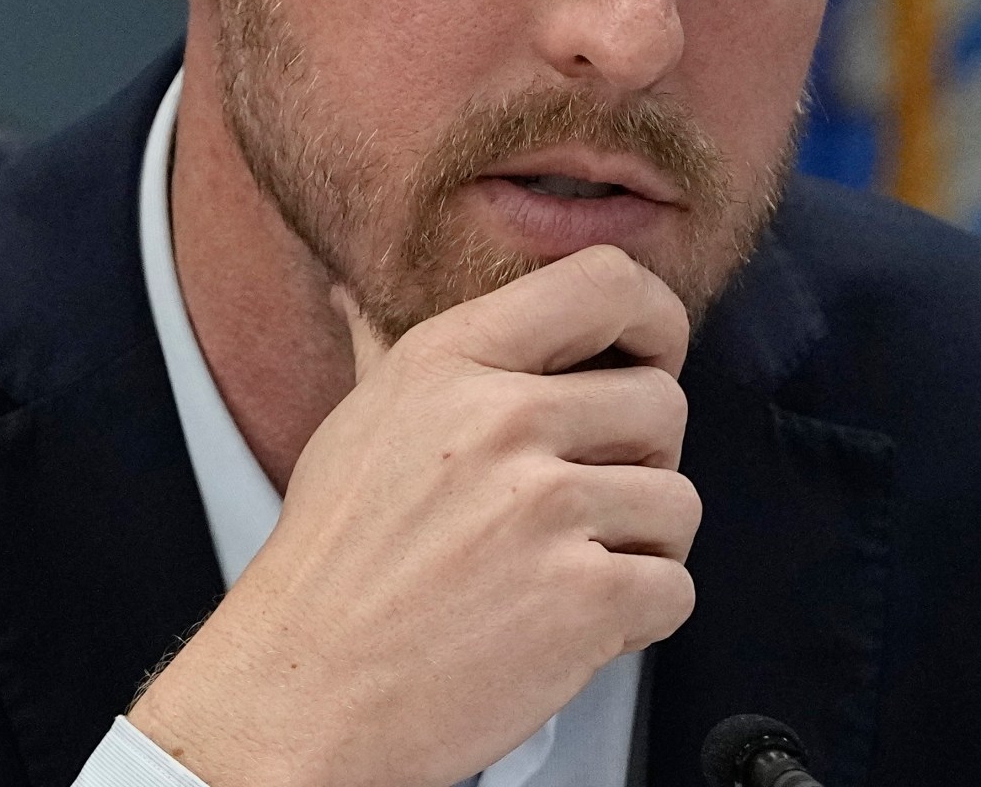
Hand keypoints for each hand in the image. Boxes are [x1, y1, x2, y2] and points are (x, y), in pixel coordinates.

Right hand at [126, 245, 699, 786]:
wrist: (301, 698)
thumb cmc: (330, 571)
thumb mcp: (354, 428)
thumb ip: (384, 354)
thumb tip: (356, 294)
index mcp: (451, 362)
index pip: (606, 282)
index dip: (655, 320)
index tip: (650, 359)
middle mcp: (501, 421)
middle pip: (663, 402)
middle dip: (641, 461)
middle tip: (582, 507)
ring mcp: (545, 510)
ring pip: (678, 501)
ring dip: (642, 548)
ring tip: (565, 572)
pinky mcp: (582, 598)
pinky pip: (674, 588)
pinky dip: (638, 619)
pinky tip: (569, 625)